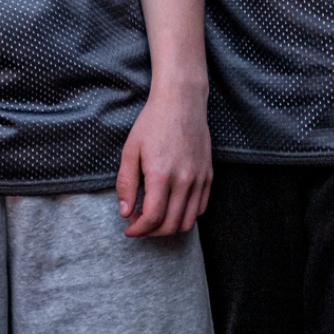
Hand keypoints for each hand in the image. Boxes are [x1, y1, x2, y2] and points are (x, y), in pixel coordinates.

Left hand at [115, 81, 210, 236]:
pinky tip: (173, 207)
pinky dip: (186, 215)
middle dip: (152, 232)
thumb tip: (125, 212)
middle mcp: (184, 181)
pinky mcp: (208, 175)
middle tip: (139, 224)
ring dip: (170, 227)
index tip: (129, 229)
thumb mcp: (131, 150)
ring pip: (188, 220)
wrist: (181, 102)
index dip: (139, 230)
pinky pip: (201, 207)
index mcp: (161, 175)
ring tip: (156, 218)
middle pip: (171, 225)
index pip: (153, 218)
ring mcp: (199, 179)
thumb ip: (126, 184)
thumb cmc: (153, 123)